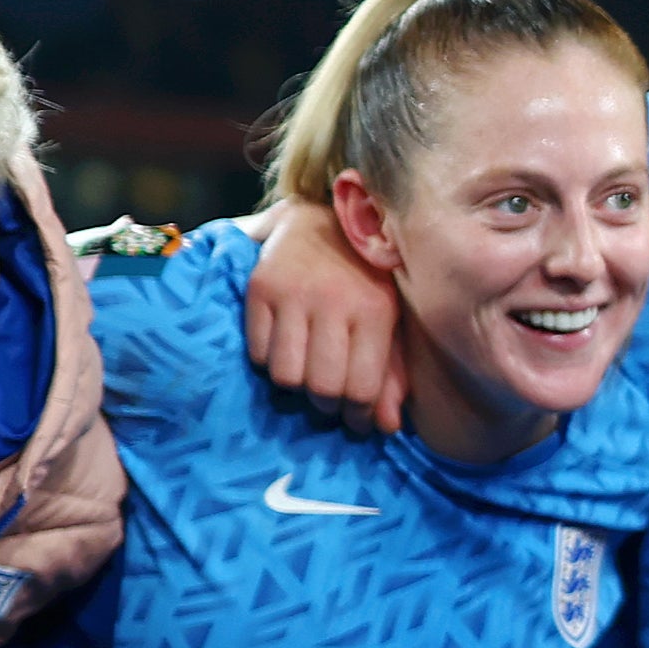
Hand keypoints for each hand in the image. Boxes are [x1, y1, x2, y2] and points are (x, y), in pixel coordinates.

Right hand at [245, 194, 405, 432]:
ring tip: (306, 375)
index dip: (356, 416)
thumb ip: (391, 374)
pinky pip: (257, 352)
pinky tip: (284, 349)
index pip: (360, 387)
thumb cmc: (365, 279)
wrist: (323, 219)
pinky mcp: (259, 288)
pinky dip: (268, 361)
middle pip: (321, 387)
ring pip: (285, 375)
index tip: (355, 421)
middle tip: (328, 403)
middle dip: (325, 406)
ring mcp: (293, 293)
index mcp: (376, 310)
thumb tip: (388, 428)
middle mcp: (334, 301)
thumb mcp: (389, 321)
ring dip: (295, 387)